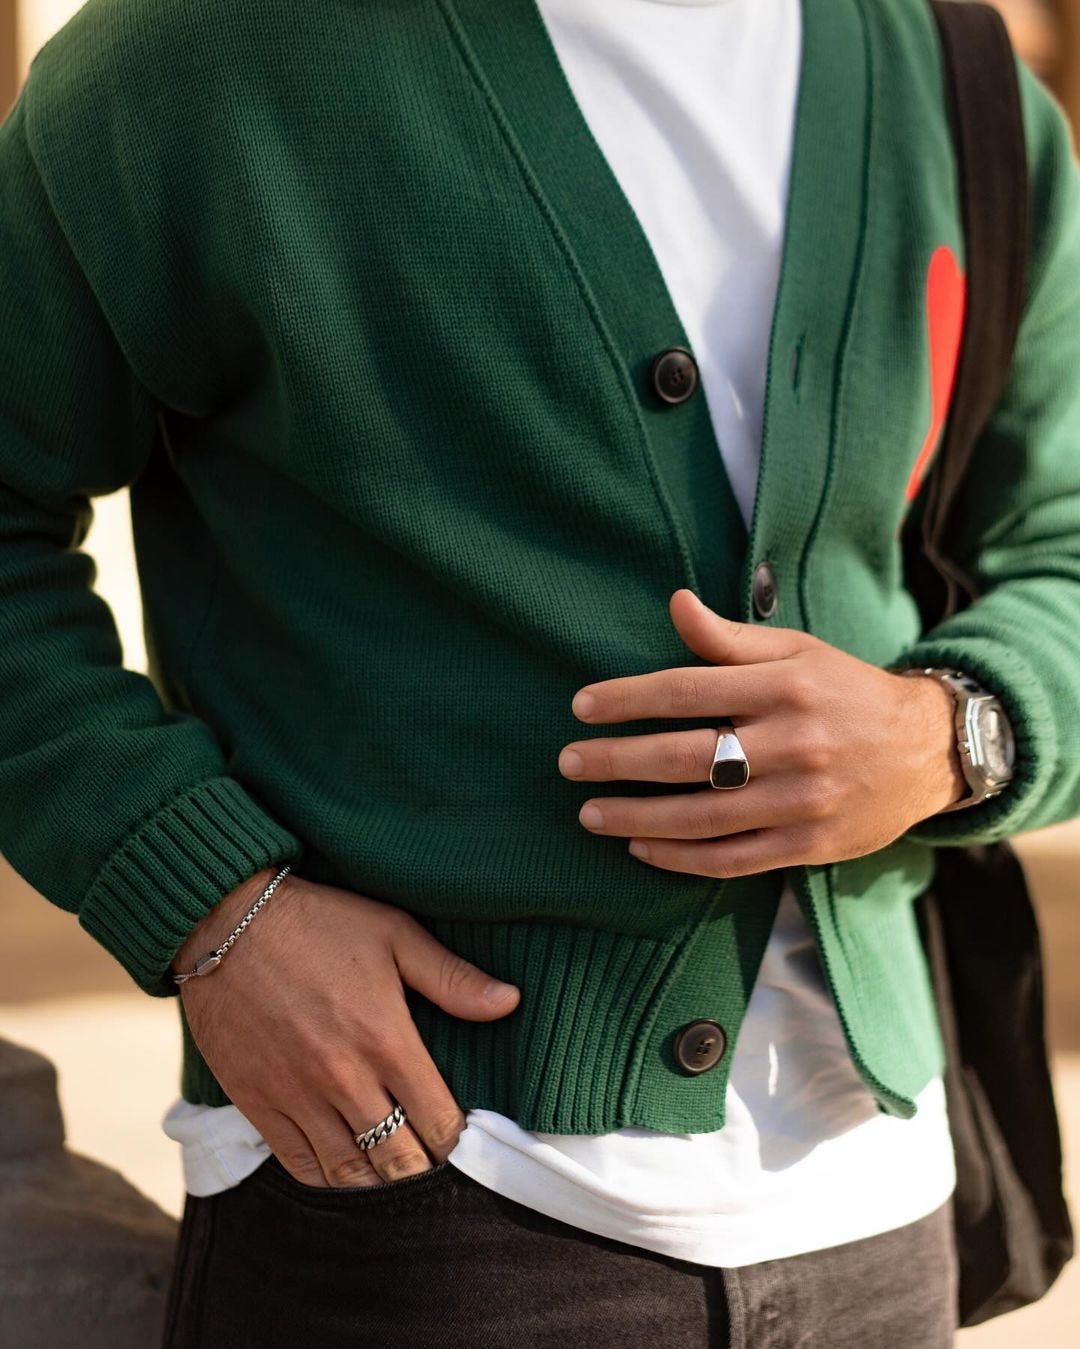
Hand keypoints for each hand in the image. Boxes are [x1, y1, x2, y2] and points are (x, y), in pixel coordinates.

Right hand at [171, 867, 519, 1186]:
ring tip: (395, 1175)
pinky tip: (345, 1172)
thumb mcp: (394, 933)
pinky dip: (327, 1179)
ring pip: (349, 1173)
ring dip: (378, 1183)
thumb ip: (452, 977)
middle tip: (433, 1166)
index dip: (457, 1141)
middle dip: (423, 1170)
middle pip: (398, 1159)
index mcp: (386, 1037)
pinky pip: (299, 1165)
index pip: (437, 1120)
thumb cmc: (318, 922)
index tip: (464, 1141)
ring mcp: (298, 1096)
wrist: (226, 923)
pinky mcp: (258, 1103)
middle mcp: (344, 1077)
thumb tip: (510, 1001)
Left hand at [557, 589, 966, 878]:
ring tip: (590, 814)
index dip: (628, 699)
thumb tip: (674, 603)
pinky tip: (642, 849)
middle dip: (617, 762)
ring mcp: (802, 800)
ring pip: (703, 816)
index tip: (581, 707)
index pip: (688, 690)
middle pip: (687, 756)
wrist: (927, 749)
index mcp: (785, 687)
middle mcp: (793, 743)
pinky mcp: (810, 845)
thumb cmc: (845, 690)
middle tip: (569, 763)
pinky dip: (682, 858)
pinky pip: (733, 859)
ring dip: (637, 817)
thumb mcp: (797, 650)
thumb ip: (730, 638)